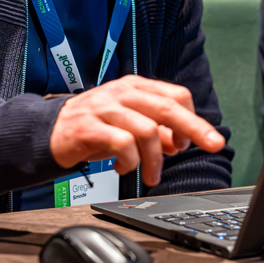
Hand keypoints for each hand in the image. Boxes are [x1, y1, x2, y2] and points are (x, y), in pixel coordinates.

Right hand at [49, 75, 225, 186]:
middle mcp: (123, 93)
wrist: (49, 132)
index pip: (176, 95)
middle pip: (168, 107)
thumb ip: (156, 131)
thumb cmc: (95, 128)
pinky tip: (125, 168)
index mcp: (136, 87)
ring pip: (147, 130)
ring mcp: (105, 107)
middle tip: (213, 146)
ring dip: (156, 159)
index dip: (193, 118)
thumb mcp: (130, 126)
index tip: (199, 140)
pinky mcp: (88, 126)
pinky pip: (122, 144)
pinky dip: (130, 162)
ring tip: (152, 175)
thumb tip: (181, 141)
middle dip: (195, 129)